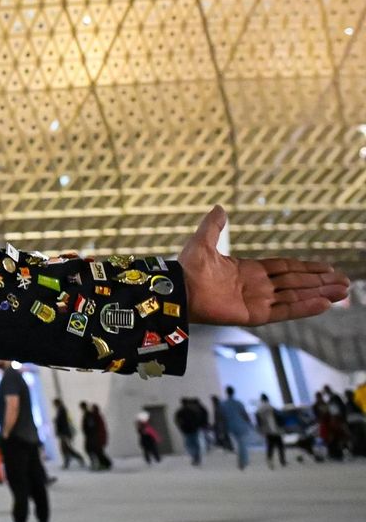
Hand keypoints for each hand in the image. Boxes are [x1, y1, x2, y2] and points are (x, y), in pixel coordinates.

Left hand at [180, 205, 348, 325]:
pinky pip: (284, 310)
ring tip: (342, 292)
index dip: (307, 268)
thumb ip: (214, 225)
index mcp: (249, 270)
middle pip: (296, 282)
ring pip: (296, 296)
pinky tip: (323, 304)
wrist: (177, 288)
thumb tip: (219, 207)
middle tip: (345, 282)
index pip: (286, 268)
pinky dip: (304, 307)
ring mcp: (258, 301)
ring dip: (319, 294)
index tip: (328, 268)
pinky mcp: (255, 315)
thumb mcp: (203, 241)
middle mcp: (257, 286)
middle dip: (320, 282)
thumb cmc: (187, 267)